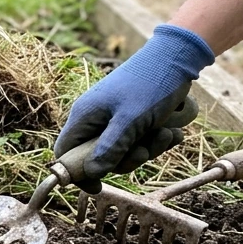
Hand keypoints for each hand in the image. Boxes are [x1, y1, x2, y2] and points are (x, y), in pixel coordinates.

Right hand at [55, 25, 214, 191]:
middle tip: (145, 149)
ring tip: (166, 133)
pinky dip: (155, 140)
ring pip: (123, 151)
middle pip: (98, 157)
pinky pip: (138, 141)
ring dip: (147, 149)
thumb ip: (110, 148)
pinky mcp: (132, 117)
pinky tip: (172, 129)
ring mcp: (113, 118)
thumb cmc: (151, 83)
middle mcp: (95, 119)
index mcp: (84, 117)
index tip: (99, 187)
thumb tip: (92, 174)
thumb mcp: (131, 120)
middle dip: (126, 159)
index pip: (65, 153)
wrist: (177, 56)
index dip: (77, 174)